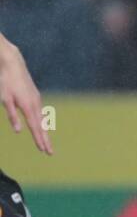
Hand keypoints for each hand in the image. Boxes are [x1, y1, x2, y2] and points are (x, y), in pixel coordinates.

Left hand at [0, 40, 51, 154]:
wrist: (13, 63)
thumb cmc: (6, 82)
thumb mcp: (5, 100)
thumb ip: (12, 116)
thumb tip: (18, 131)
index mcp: (28, 107)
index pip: (35, 128)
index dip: (39, 140)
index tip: (44, 151)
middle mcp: (36, 104)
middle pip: (42, 126)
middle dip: (45, 140)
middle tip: (50, 153)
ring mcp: (37, 99)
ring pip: (42, 119)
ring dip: (44, 132)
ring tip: (45, 142)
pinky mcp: (35, 95)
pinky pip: (40, 112)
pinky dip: (41, 121)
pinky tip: (41, 124)